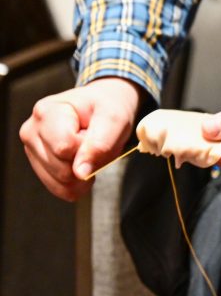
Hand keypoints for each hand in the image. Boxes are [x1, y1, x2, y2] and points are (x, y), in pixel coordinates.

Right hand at [20, 77, 142, 200]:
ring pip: (60, 182)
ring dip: (84, 172)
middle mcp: (32, 131)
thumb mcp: (115, 117)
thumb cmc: (106, 107)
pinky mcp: (38, 165)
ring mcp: (32, 150)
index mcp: (47, 111)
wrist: (102, 106)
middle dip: (87, 161)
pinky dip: (78, 182)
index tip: (95, 132)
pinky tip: (82, 162)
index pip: (64, 147)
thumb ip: (100, 144)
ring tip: (87, 149)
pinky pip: (59, 189)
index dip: (87, 147)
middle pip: (61, 168)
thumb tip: (80, 173)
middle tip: (94, 140)